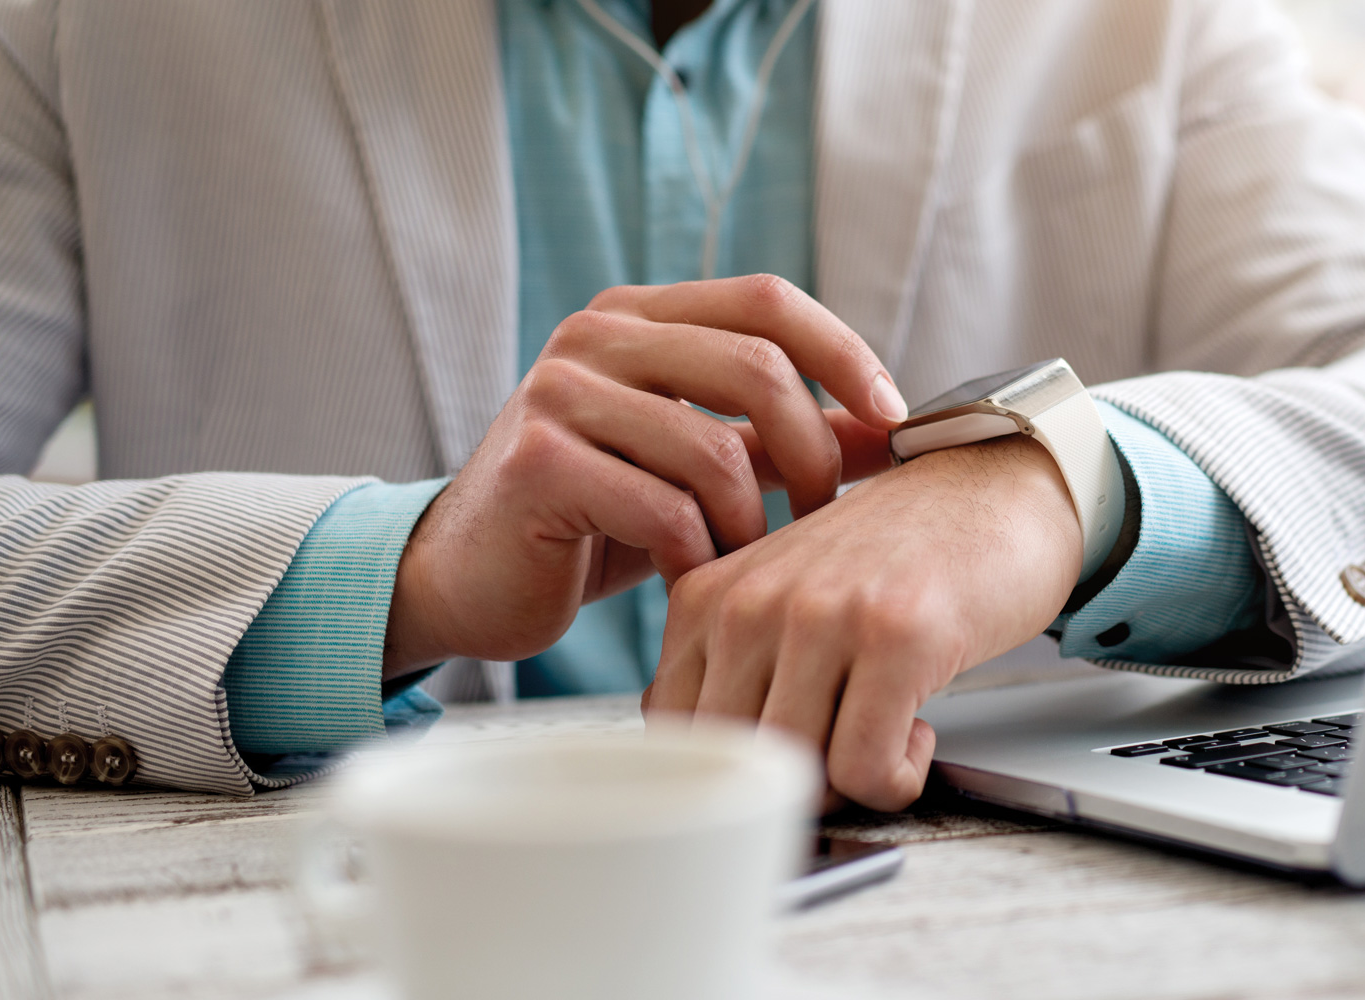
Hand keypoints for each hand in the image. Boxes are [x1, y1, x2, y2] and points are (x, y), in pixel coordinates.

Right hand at [383, 276, 909, 673]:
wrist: (470, 577)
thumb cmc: (595, 518)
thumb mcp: (703, 466)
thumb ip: (789, 439)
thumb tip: (893, 430)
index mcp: (639, 316)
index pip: (767, 299)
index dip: (844, 353)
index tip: (893, 416)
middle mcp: (593, 336)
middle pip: (756, 365)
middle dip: (813, 454)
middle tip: (823, 519)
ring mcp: (558, 393)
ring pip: (716, 449)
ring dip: (751, 523)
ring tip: (743, 562)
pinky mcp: (539, 464)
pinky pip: (664, 509)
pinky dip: (697, 557)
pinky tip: (688, 579)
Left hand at [642, 435, 1083, 810]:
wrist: (998, 488)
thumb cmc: (900, 556)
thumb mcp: (789, 596)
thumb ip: (734, 667)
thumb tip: (706, 772)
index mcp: (707, 598)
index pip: (675, 734)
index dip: (737, 769)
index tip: (794, 745)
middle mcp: (750, 604)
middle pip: (734, 765)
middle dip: (795, 785)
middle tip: (848, 749)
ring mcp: (820, 617)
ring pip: (796, 773)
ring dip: (853, 784)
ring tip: (887, 733)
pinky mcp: (894, 637)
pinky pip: (865, 770)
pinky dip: (898, 778)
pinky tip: (919, 729)